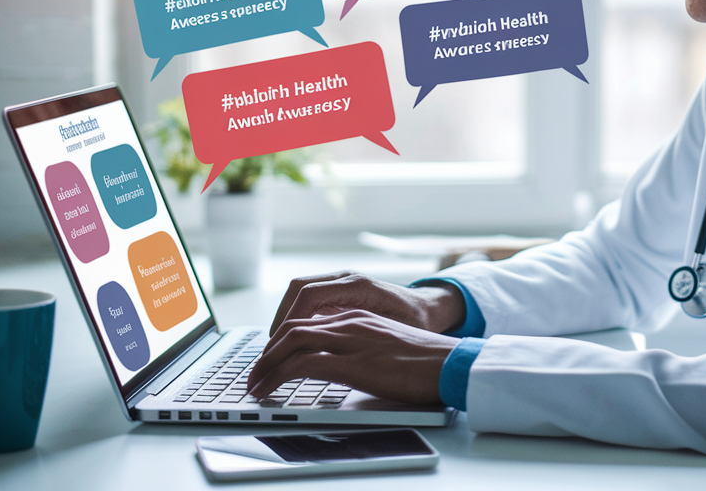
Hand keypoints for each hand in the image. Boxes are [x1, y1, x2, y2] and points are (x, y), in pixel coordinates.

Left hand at [247, 310, 458, 405]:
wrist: (452, 362)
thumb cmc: (427, 360)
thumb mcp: (387, 345)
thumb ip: (363, 347)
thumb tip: (343, 366)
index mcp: (358, 315)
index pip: (307, 319)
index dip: (281, 339)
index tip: (269, 360)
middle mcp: (349, 320)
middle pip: (291, 327)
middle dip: (266, 351)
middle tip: (254, 375)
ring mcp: (350, 339)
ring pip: (290, 341)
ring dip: (265, 364)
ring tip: (254, 385)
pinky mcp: (353, 362)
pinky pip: (302, 364)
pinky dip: (278, 376)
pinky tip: (269, 391)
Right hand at [268, 271, 464, 335]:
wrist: (429, 308)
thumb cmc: (415, 322)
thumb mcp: (391, 331)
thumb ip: (363, 335)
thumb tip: (331, 350)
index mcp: (358, 286)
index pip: (310, 294)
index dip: (290, 319)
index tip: (281, 343)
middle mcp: (346, 279)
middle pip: (298, 289)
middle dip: (281, 318)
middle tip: (272, 349)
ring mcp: (341, 284)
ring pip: (300, 293)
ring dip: (285, 317)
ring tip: (278, 346)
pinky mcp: (339, 293)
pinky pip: (308, 299)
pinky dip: (296, 317)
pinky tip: (294, 340)